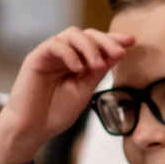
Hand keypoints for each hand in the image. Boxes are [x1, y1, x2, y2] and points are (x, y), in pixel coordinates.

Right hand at [0, 28, 133, 163]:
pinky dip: (69, 53)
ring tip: (96, 65)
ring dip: (89, 47)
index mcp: (77, 62)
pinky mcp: (36, 58)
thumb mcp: (84, 91)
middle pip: (87, 34)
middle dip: (106, 41)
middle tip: (119, 52)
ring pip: (72, 34)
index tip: (132, 41)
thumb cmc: (56, 113)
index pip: (97, 44)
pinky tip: (77, 68)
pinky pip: (55, 44)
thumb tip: (117, 54)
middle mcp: (64, 55)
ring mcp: (50, 54)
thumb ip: (97, 73)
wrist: (32, 129)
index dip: (114, 40)